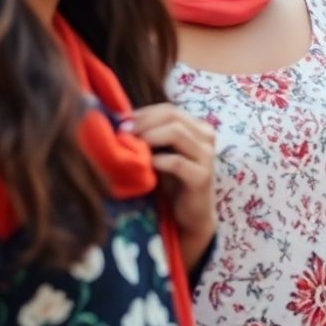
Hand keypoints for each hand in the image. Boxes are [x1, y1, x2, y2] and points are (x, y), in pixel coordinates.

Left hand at [129, 104, 216, 261]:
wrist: (190, 216)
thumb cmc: (172, 183)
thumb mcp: (162, 154)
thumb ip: (151, 137)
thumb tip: (120, 122)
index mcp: (198, 128)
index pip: (169, 110)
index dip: (143, 113)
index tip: (119, 123)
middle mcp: (206, 137)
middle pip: (173, 116)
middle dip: (143, 123)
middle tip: (121, 133)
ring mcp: (206, 156)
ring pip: (177, 133)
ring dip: (149, 137)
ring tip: (130, 146)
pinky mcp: (202, 177)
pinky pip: (177, 162)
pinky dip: (157, 161)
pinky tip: (146, 165)